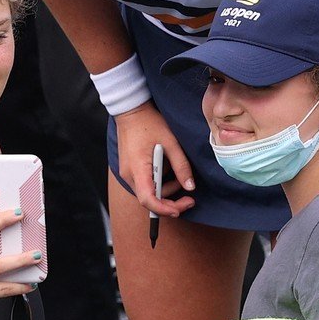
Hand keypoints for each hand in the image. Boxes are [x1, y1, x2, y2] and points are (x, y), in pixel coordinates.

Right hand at [115, 101, 195, 215]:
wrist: (131, 110)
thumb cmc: (149, 123)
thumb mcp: (171, 142)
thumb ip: (181, 166)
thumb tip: (190, 187)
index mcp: (138, 169)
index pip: (148, 199)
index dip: (163, 208)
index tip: (179, 209)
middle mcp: (129, 175)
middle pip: (149, 199)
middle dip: (170, 201)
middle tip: (190, 198)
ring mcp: (128, 173)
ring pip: (149, 192)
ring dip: (166, 188)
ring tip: (178, 171)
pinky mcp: (131, 169)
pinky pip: (146, 183)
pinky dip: (159, 181)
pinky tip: (167, 166)